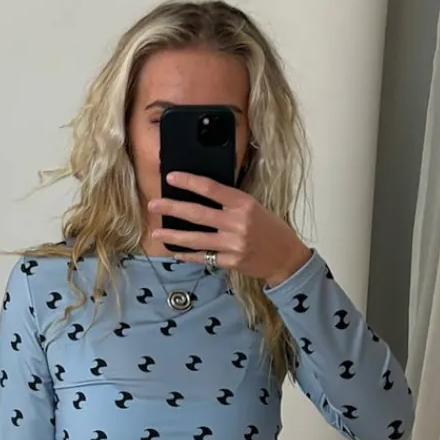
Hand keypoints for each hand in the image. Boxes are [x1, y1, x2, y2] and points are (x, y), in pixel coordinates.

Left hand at [150, 173, 312, 287]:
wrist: (286, 258)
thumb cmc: (270, 230)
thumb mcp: (254, 208)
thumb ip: (231, 203)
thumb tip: (202, 196)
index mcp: (243, 203)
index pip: (211, 188)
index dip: (189, 182)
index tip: (171, 178)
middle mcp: (237, 222)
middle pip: (198, 213)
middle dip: (172, 208)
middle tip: (154, 205)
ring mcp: (233, 244)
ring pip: (196, 239)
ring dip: (173, 236)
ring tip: (156, 234)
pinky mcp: (231, 262)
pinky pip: (204, 257)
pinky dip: (188, 255)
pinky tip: (175, 252)